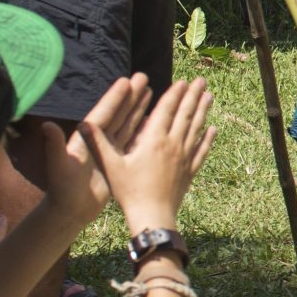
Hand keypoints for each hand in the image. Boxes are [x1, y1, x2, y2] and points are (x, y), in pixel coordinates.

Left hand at [48, 75, 149, 228]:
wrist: (70, 210)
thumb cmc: (62, 189)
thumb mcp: (58, 166)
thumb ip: (54, 145)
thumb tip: (46, 125)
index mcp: (86, 137)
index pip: (103, 113)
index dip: (115, 98)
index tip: (126, 81)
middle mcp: (97, 139)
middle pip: (118, 112)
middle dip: (130, 95)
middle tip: (143, 77)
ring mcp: (108, 148)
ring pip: (126, 123)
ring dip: (138, 107)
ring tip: (151, 90)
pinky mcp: (116, 159)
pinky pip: (132, 140)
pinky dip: (142, 128)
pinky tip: (153, 120)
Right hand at [89, 77, 212, 232]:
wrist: (152, 216)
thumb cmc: (129, 191)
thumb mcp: (111, 166)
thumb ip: (98, 143)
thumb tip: (83, 124)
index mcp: (154, 140)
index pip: (166, 110)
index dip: (174, 94)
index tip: (182, 81)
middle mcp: (172, 145)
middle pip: (185, 114)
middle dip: (193, 95)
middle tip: (201, 80)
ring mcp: (184, 158)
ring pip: (196, 129)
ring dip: (203, 111)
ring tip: (209, 96)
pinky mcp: (189, 171)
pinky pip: (201, 151)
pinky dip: (207, 138)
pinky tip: (213, 129)